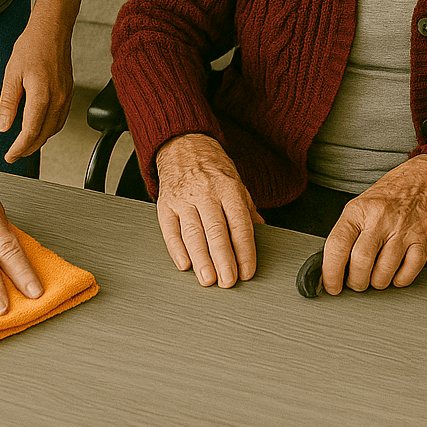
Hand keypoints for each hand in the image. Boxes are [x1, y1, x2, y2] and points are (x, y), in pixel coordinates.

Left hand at [0, 18, 74, 162]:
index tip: (9, 156)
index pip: (30, 133)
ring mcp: (66, 97)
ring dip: (40, 141)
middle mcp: (58, 99)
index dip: (18, 148)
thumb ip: (8, 103)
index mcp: (42, 96)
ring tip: (25, 145)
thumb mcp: (11, 74)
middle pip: (44, 135)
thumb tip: (3, 127)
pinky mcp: (69, 93)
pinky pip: (60, 119)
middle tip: (14, 155)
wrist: (52, 30)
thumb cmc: (32, 46)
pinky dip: (49, 129)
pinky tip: (40, 127)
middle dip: (28, 149)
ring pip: (54, 129)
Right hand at [155, 133, 263, 287]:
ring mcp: (184, 199)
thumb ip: (247, 211)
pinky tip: (185, 264)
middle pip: (216, 231)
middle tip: (228, 281)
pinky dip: (177, 250)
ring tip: (208, 279)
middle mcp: (206, 193)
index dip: (245, 250)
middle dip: (223, 259)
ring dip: (201, 260)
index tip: (247, 271)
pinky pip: (170, 231)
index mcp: (228, 188)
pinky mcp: (165, 205)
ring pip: (193, 234)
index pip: (240, 224)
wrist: (183, 145)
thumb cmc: (212, 168)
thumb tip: (262, 234)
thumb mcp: (237, 183)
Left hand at [321, 156, 426, 293]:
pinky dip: (399, 280)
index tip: (332, 286)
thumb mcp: (359, 207)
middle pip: (361, 263)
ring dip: (377, 283)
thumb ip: (346, 235)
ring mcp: (402, 229)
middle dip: (356, 282)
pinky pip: (408, 273)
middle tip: (357, 281)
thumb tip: (331, 269)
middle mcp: (380, 218)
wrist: (422, 181)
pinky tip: (395, 272)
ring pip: (384, 272)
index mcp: (358, 210)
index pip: (337, 246)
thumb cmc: (387, 197)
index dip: (331, 273)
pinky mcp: (422, 239)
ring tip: (376, 275)